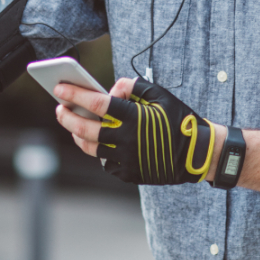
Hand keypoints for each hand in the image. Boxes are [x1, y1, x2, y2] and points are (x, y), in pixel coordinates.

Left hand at [55, 78, 221, 184]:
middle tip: (59, 109)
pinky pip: (106, 163)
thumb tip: (110, 90)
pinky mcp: (131, 173)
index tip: (59, 88)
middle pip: (85, 129)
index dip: (75, 94)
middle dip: (67, 117)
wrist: (199, 153)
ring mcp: (128, 159)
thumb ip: (132, 87)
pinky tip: (96, 143)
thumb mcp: (160, 94)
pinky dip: (98, 152)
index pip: (96, 103)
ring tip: (73, 126)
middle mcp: (127, 139)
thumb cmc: (179, 120)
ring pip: (91, 148)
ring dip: (77, 136)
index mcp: (134, 117)